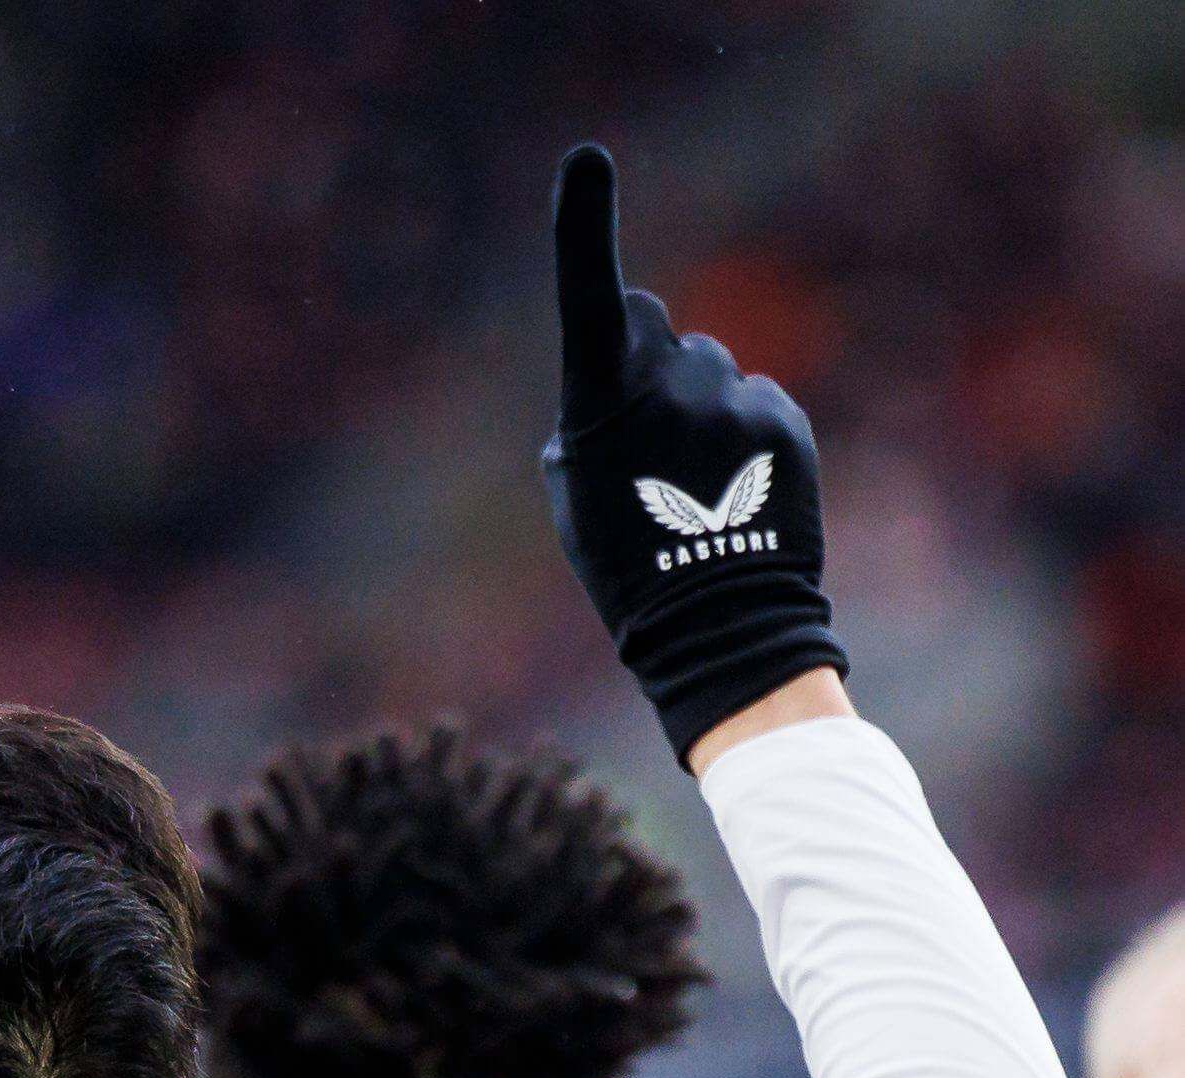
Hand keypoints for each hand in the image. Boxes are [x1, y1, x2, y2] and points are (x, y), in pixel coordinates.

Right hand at [542, 144, 844, 766]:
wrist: (722, 631)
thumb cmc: (628, 570)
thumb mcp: (578, 498)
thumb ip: (591, 421)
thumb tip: (626, 382)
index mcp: (603, 406)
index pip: (591, 298)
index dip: (583, 226)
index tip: (586, 161)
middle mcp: (672, 388)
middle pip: (657, 330)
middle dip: (648, 363)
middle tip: (647, 442)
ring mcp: (734, 401)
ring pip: (710, 370)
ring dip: (700, 406)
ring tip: (698, 483)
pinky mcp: (785, 420)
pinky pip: (755, 400)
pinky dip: (744, 435)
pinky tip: (737, 491)